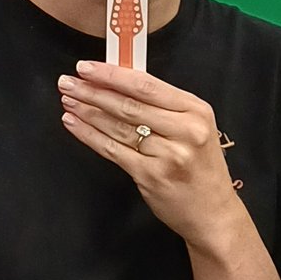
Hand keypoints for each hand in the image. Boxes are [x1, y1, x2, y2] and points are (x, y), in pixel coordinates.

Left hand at [57, 60, 239, 246]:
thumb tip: (117, 83)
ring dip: (88, 111)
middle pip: (129, 104)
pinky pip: (113, 150)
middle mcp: (186, 130)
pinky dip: (90, 135)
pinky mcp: (151, 176)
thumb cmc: (200, 166)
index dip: (113, 74)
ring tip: (68, 100)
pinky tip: (74, 124)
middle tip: (68, 82)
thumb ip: (163, 107)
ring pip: (118, 126)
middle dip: (93, 91)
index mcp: (196, 110)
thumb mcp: (195, 128)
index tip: (87, 67)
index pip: (147, 85)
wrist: (212, 212)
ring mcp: (168, 154)